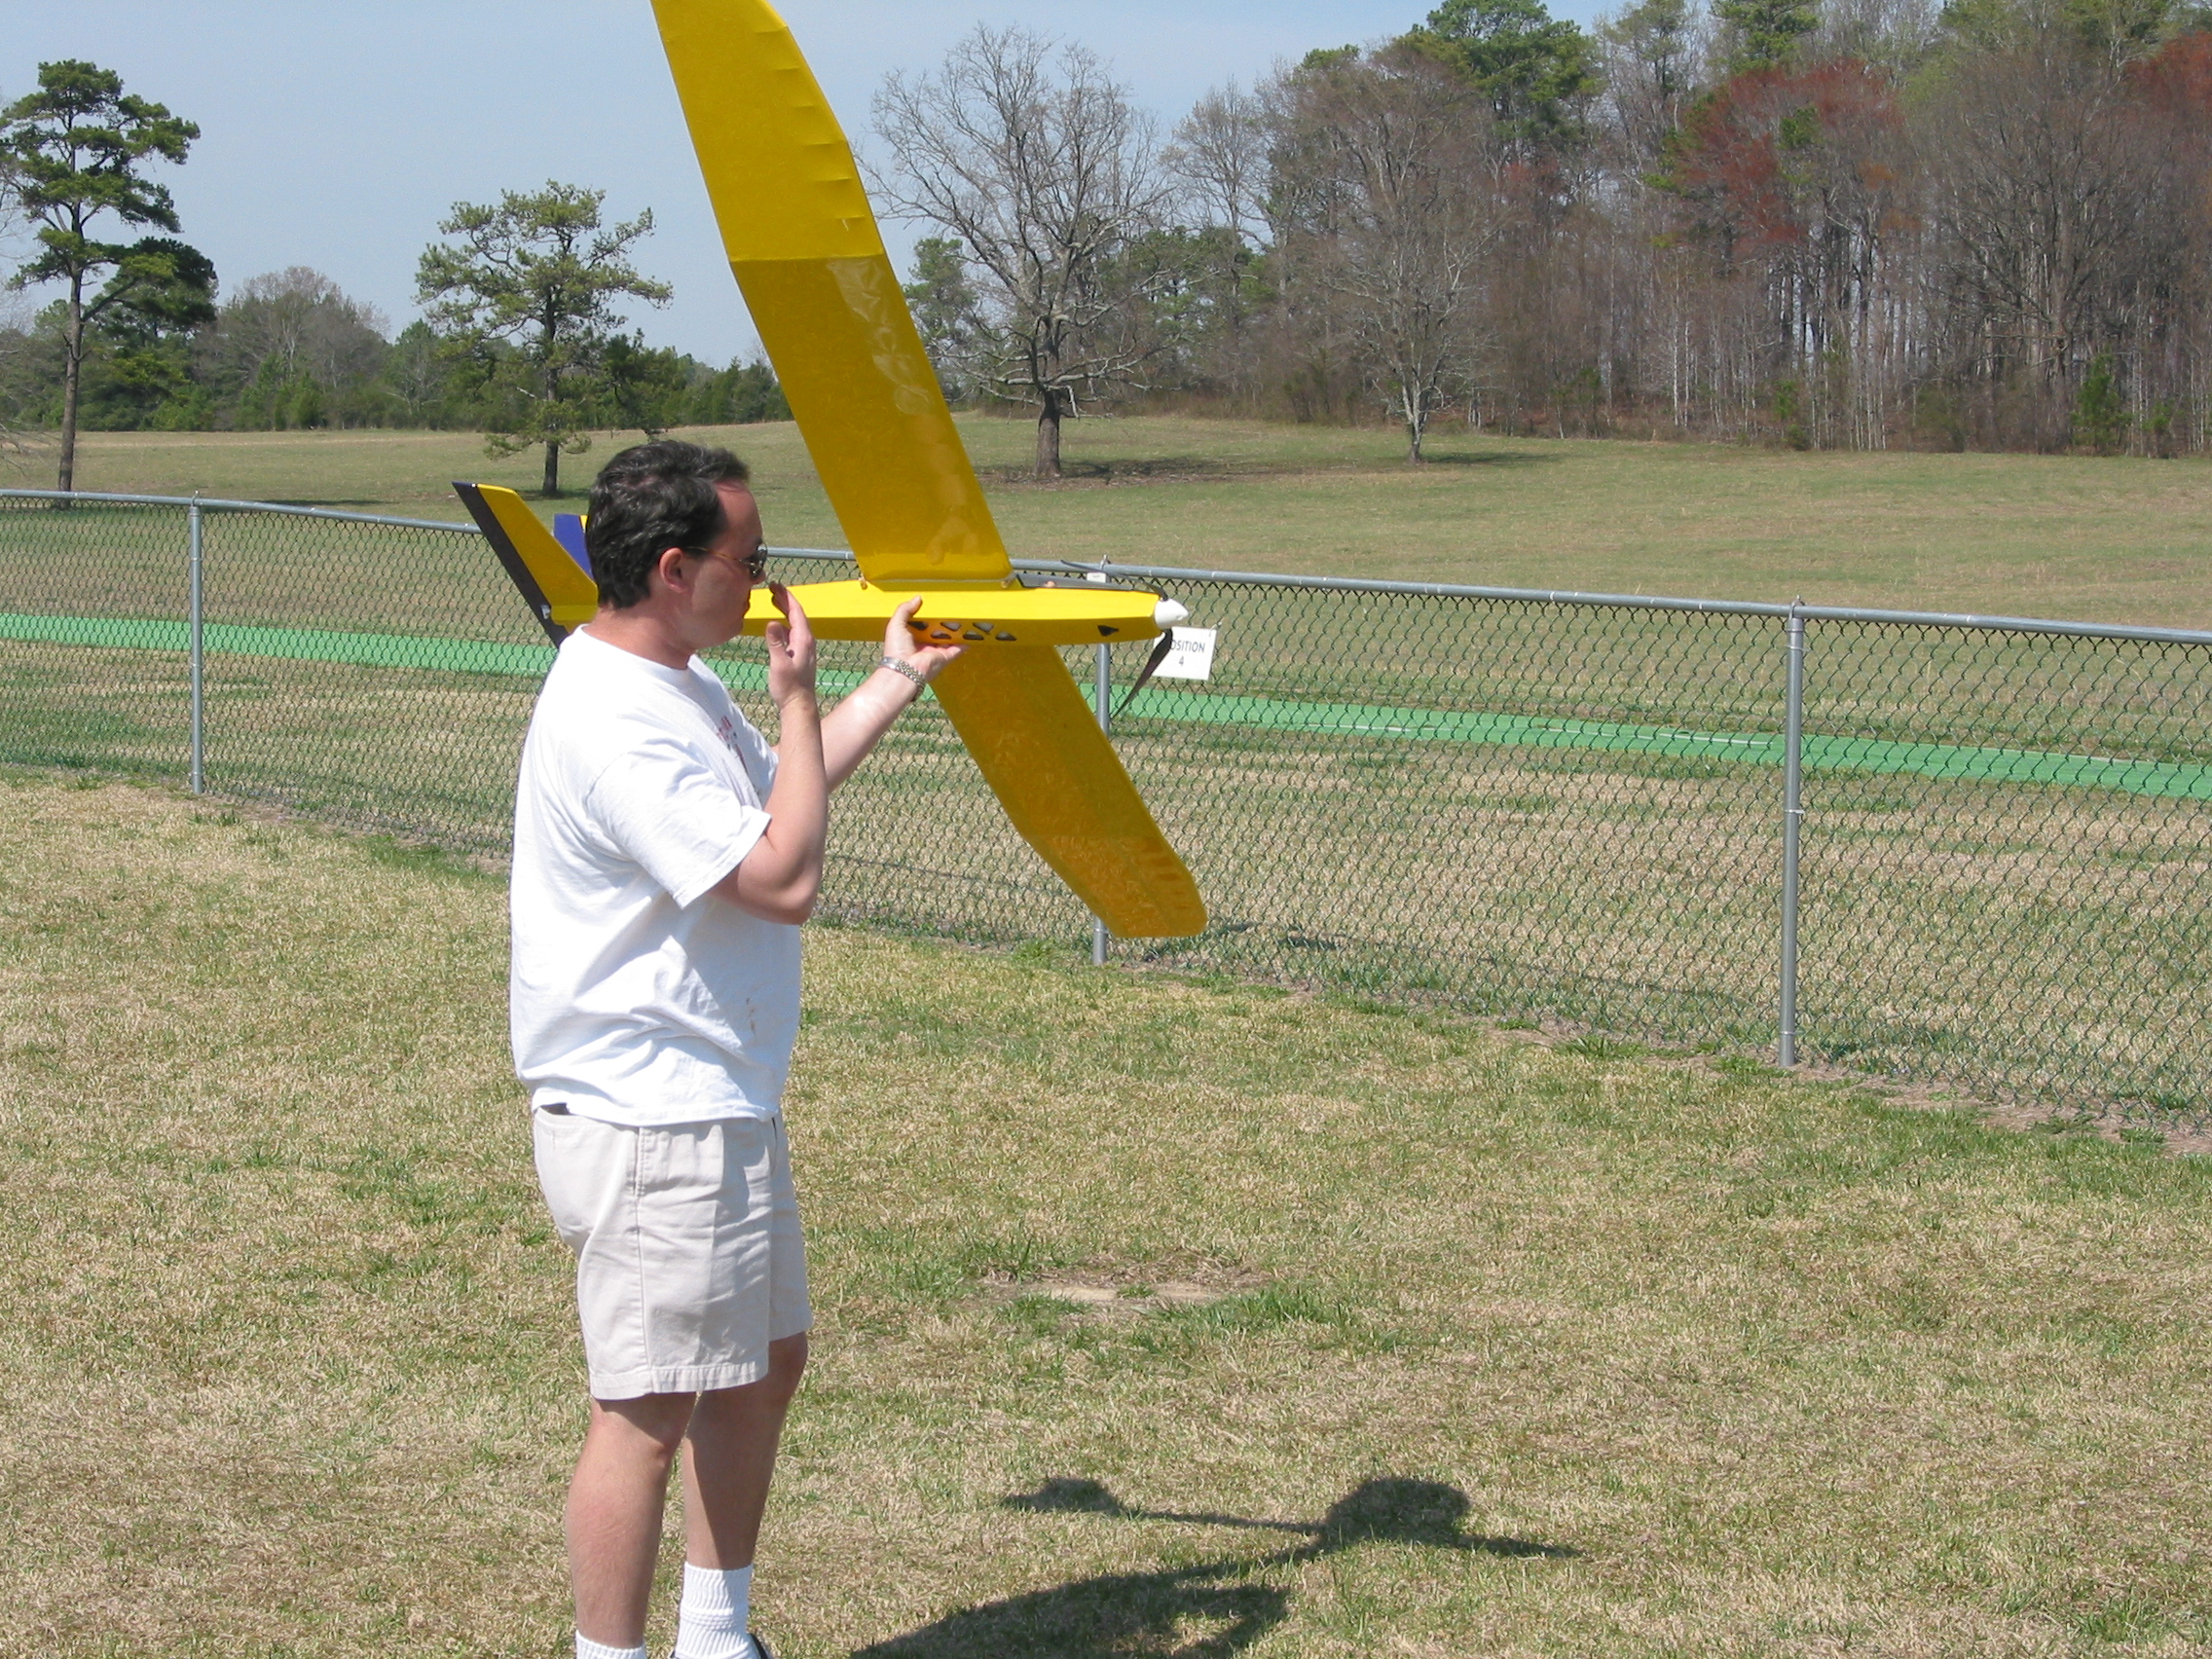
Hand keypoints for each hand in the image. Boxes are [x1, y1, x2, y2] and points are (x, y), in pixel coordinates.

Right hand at [763, 582, 817, 706]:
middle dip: (785, 600)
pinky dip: (785, 623)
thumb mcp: (779, 663)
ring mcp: (804, 648)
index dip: (786, 597)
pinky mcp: (800, 654)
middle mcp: (807, 641)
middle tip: (773, 588)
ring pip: (795, 623)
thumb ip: (775, 642)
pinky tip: (777, 625)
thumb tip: (772, 621)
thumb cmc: (789, 686)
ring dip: (785, 610)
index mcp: (803, 640)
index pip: (796, 612)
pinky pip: (793, 632)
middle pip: (797, 614)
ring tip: (774, 600)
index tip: (776, 585)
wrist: (798, 704)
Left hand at [884, 596, 964, 684]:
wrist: (905, 670)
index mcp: (910, 638)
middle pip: (935, 631)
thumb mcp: (896, 624)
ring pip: (947, 638)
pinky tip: (970, 633)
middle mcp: (923, 645)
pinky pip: (957, 648)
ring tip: (962, 617)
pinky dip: (964, 642)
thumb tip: (917, 598)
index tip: (933, 606)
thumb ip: (905, 610)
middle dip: (941, 622)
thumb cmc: (897, 649)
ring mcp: (935, 651)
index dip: (926, 616)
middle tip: (949, 609)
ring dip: (954, 630)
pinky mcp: (945, 657)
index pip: (920, 624)